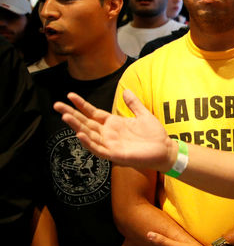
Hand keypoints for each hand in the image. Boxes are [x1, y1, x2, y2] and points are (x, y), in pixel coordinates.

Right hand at [54, 90, 173, 172]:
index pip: (93, 113)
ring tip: (65, 116)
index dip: (82, 105)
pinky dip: (89, 143)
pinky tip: (80, 135)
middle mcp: (109, 134)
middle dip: (71, 114)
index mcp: (114, 124)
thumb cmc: (154, 135)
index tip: (70, 95)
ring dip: (77, 127)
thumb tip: (126, 90)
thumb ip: (133, 104)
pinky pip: (99, 149)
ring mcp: (111, 144)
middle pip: (86, 123)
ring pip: (89, 135)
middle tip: (57, 105)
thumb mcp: (143, 115)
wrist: (165, 149)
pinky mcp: (115, 155)